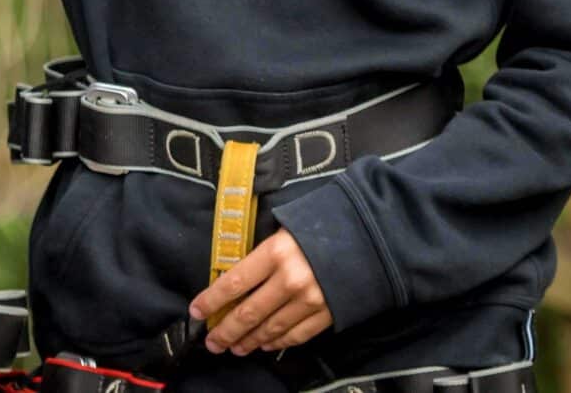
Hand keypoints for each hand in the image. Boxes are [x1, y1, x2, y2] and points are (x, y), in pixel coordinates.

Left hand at [189, 231, 333, 355]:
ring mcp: (310, 300)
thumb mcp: (288, 227)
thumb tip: (239, 277)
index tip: (197, 312)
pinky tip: (266, 345)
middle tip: (212, 342)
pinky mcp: (328, 314)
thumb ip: (264, 253)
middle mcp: (290, 279)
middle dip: (226, 330)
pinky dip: (278, 343)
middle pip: (248, 312)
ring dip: (249, 340)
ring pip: (271, 328)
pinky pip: (296, 335)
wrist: (373, 233)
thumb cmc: (325, 223)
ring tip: (234, 347)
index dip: (212, 300)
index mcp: (276, 251)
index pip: (234, 282)